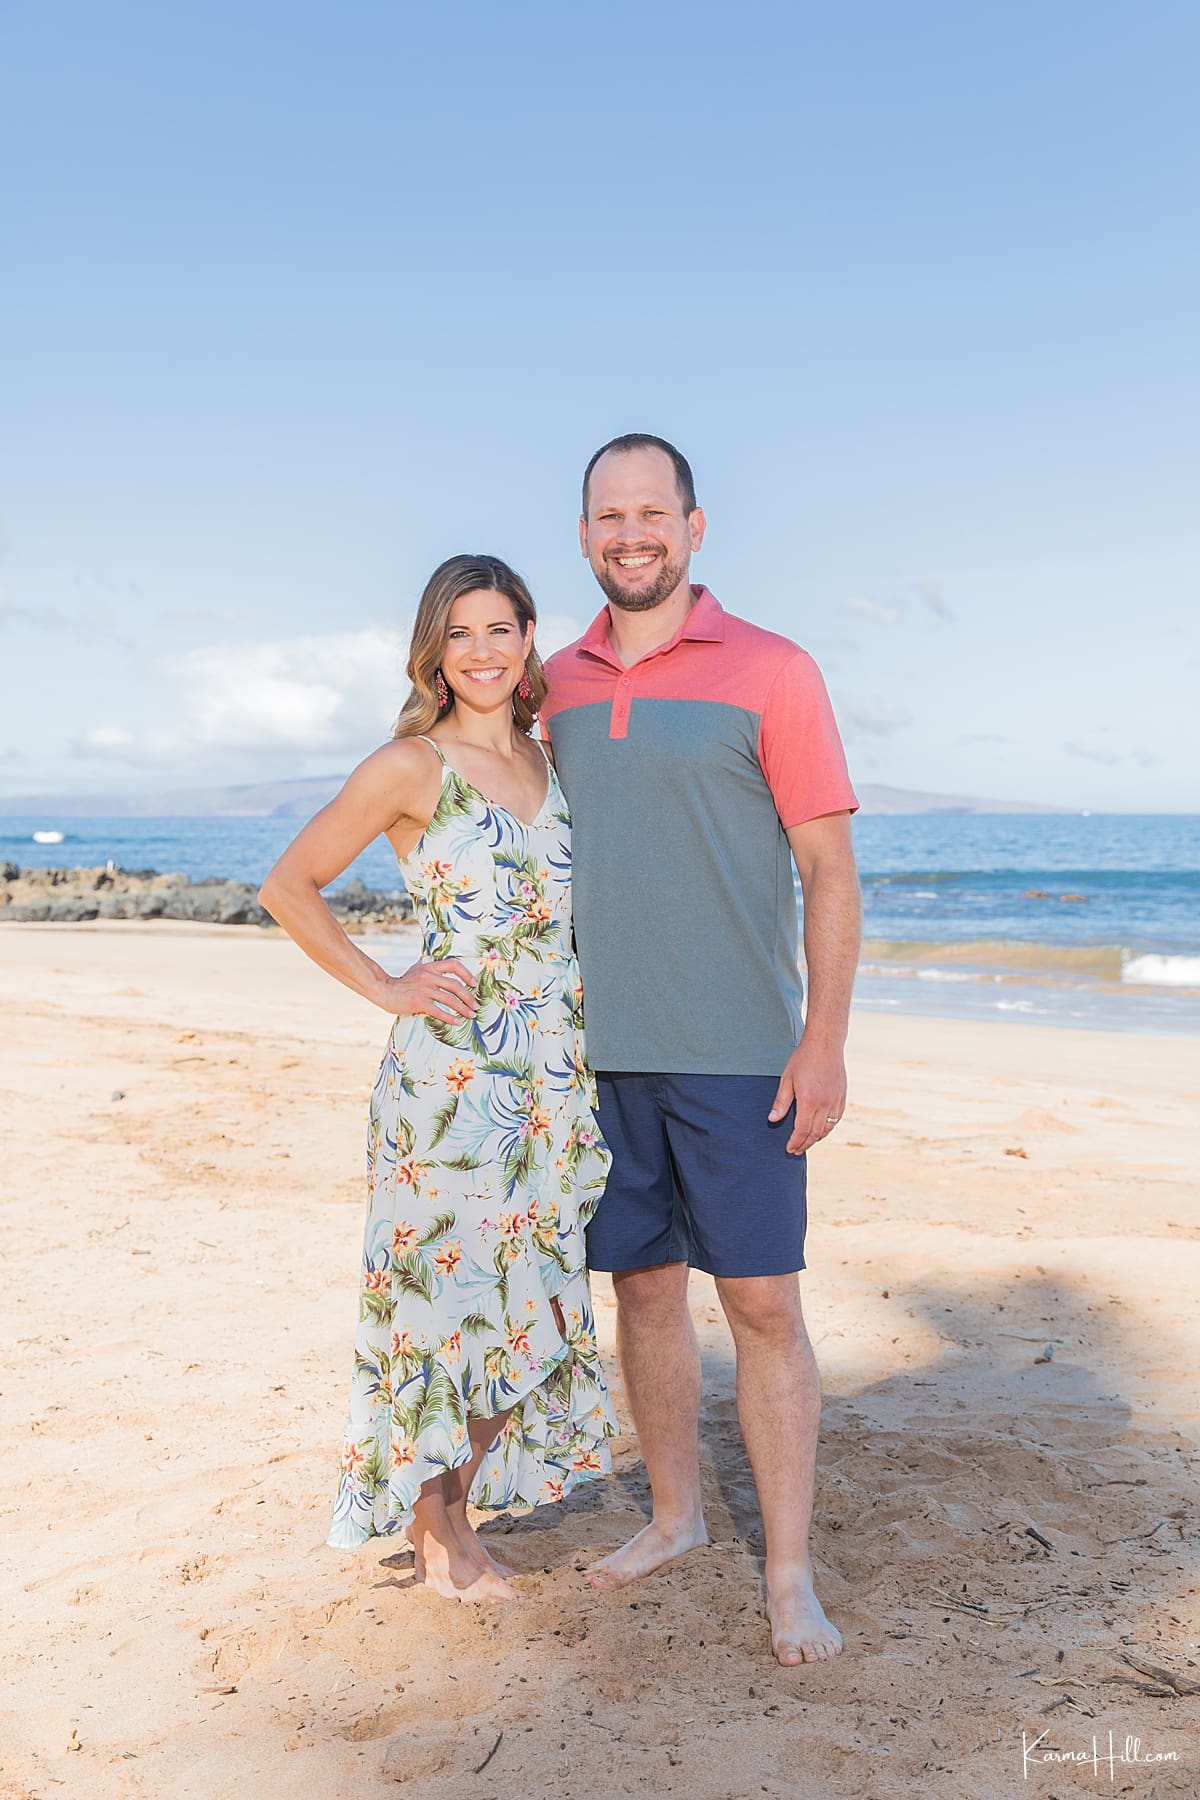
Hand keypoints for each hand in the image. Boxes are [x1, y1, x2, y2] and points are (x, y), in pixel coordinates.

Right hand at [381, 958, 477, 1020]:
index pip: (454, 965)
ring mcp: (423, 989)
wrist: (383, 990)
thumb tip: (436, 962)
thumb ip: (427, 966)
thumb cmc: (401, 983)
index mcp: (429, 966)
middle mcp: (428, 976)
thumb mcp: (415, 969)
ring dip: (463, 1008)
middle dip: (469, 997)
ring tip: (471, 1015)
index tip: (474, 984)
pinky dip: (450, 1018)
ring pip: (450, 999)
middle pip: (456, 985)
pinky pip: (439, 1011)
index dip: (467, 974)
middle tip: (475, 1006)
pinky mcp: (418, 1002)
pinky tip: (457, 1022)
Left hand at [768, 1038, 846, 1155]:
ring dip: (816, 1138)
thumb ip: (781, 1102)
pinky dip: (828, 1128)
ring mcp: (835, 1101)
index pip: (802, 1130)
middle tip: (795, 1151)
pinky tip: (820, 1129)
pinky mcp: (842, 1097)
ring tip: (806, 1142)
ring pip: (827, 1128)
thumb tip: (772, 1119)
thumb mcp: (787, 1079)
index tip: (789, 1149)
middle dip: (804, 1144)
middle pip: (815, 1133)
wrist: (825, 1044)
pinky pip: (836, 1119)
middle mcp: (824, 1104)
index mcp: (809, 1101)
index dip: (795, 1142)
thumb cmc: (803, 1059)